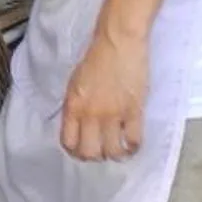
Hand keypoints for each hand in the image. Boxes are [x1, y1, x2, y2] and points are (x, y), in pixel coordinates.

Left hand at [60, 30, 148, 161]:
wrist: (118, 43)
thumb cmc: (96, 59)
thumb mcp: (75, 84)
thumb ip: (75, 105)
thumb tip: (77, 124)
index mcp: (72, 107)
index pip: (68, 141)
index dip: (74, 151)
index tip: (82, 151)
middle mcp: (90, 114)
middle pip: (89, 152)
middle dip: (94, 157)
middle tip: (101, 153)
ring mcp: (112, 114)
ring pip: (111, 151)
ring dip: (115, 155)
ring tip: (118, 151)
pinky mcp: (133, 110)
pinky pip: (133, 140)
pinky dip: (133, 148)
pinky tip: (132, 145)